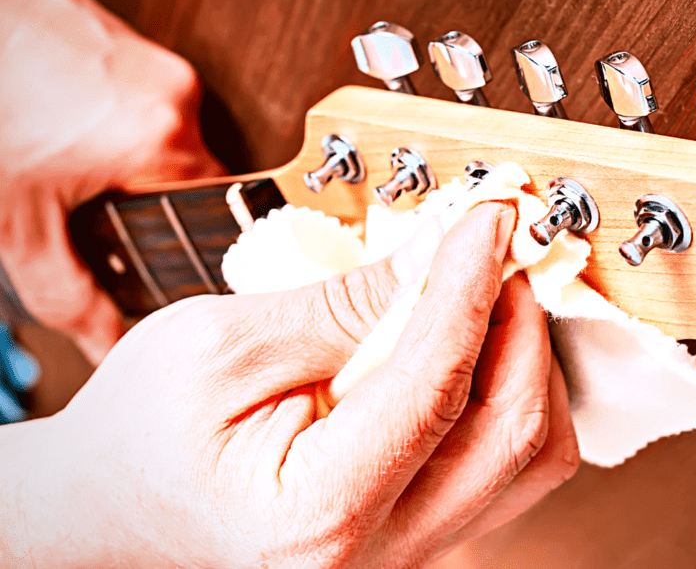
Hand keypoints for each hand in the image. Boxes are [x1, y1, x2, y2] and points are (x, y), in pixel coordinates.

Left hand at [0, 0, 223, 361]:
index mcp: (165, 140)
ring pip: (161, 133)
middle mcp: (175, 91)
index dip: (189, 241)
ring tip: (64, 153)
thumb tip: (110, 345)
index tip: (166, 249)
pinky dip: (102, 115)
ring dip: (121, 154)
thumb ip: (68, 293)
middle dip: (141, 195)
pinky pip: (136, 96)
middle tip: (85, 197)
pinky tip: (56, 117)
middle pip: (187, 172)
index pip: (221, 214)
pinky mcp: (124, 35)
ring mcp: (153, 57)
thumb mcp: (16, 220)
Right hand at [0, 204, 578, 567]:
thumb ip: (342, 304)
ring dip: (527, 363)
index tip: (486, 221)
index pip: (438, 383)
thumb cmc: (136, 441)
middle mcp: (378, 551)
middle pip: (516, 434)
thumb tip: (435, 254)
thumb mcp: (219, 348)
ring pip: (530, 459)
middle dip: (521, 325)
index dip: (471, 284)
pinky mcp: (414, 529)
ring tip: (486, 295)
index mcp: (318, 510)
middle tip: (495, 253)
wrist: (105, 510)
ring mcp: (404, 549)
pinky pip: (501, 466)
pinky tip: (473, 345)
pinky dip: (506, 394)